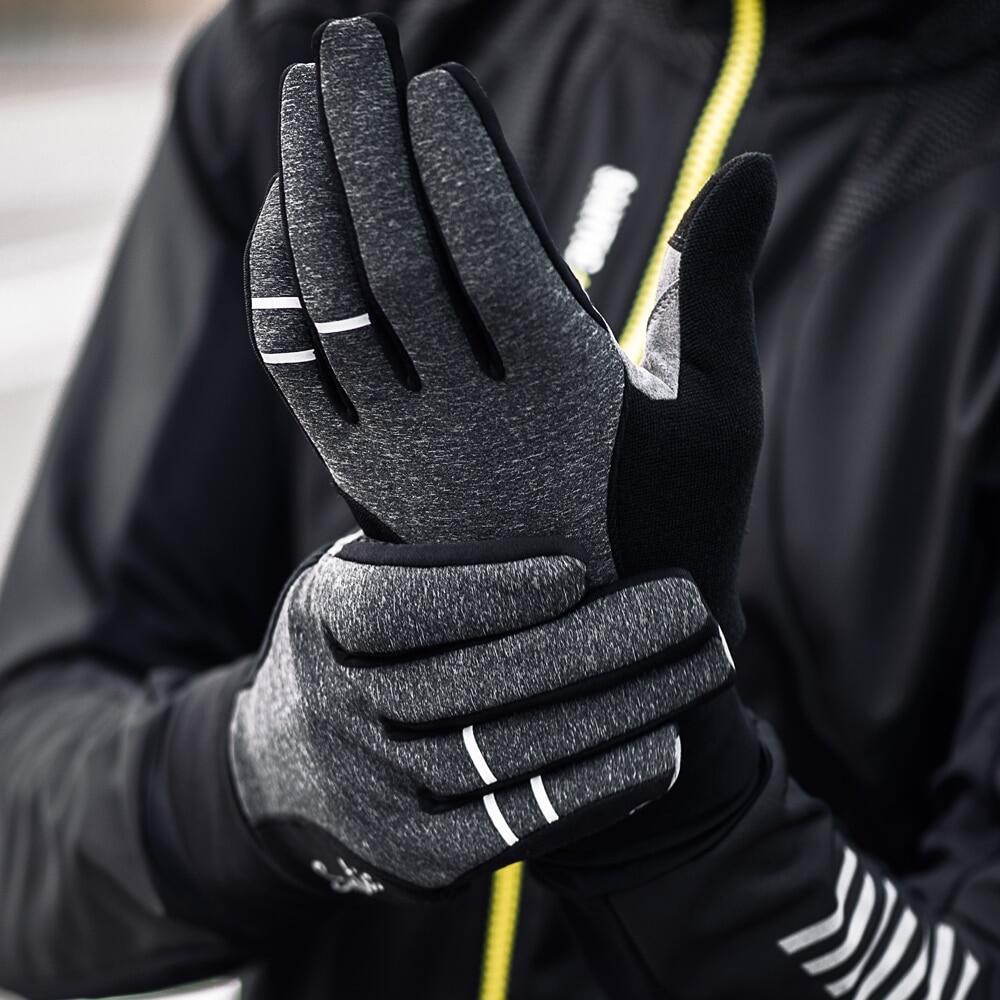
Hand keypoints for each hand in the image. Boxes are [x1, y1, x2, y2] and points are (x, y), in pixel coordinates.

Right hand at [229, 534, 733, 893]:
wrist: (288, 769)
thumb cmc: (361, 644)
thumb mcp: (361, 576)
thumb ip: (429, 544)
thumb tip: (554, 459)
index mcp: (319, 619)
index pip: (394, 606)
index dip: (488, 591)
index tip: (578, 570)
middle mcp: (333, 710)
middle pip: (470, 682)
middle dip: (592, 644)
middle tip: (687, 608)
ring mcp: (372, 794)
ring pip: (504, 755)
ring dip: (616, 712)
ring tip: (699, 670)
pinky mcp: (416, 859)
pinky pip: (515, 829)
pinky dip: (596, 789)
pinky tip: (662, 751)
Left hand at [246, 15, 774, 642]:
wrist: (586, 651)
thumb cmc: (672, 524)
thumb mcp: (718, 411)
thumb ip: (717, 282)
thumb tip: (754, 162)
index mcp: (568, 398)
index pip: (492, 253)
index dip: (455, 158)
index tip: (433, 79)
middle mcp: (472, 420)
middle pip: (396, 255)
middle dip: (365, 135)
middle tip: (351, 36)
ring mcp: (404, 448)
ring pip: (335, 300)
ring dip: (310, 185)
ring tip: (305, 90)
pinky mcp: (363, 470)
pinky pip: (297, 364)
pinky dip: (281, 280)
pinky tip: (286, 206)